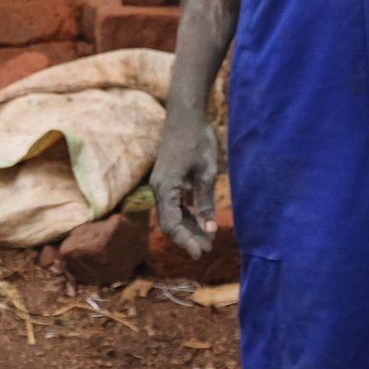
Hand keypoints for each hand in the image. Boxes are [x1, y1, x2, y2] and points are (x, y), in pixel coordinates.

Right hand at [150, 104, 220, 258]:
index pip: (171, 224)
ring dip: (188, 228)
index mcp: (165, 187)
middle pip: (169, 223)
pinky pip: (175, 204)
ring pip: (172, 215)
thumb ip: (206, 201)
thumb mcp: (206, 172)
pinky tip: (201, 223)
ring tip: (207, 240)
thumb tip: (209, 230)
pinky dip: (187, 215)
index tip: (201, 253)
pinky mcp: (168, 181)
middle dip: (187, 238)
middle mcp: (159, 189)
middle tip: (207, 250)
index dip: (185, 241)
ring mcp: (162, 185)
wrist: (185, 115)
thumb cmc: (197, 139)